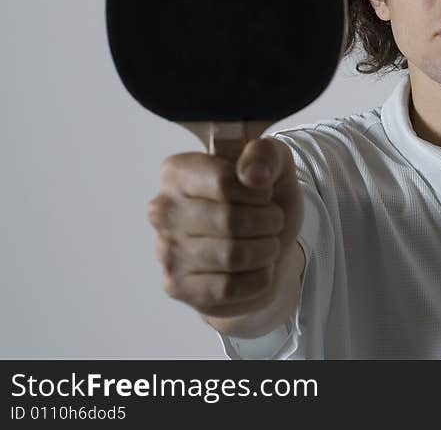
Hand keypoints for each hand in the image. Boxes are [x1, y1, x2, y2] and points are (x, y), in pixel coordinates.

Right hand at [147, 137, 303, 318]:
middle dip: (268, 223)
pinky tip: (256, 268)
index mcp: (177, 172)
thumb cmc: (262, 204)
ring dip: (265, 251)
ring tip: (266, 244)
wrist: (267, 249)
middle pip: (230, 221)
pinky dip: (257, 278)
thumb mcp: (275, 167)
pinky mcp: (177, 287)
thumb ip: (266, 155)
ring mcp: (165, 251)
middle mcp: (162, 210)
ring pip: (232, 256)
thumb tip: (252, 174)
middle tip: (273, 222)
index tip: (266, 195)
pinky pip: (229, 288)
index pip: (224, 182)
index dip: (259, 193)